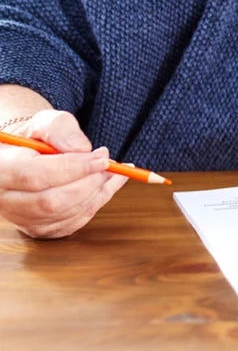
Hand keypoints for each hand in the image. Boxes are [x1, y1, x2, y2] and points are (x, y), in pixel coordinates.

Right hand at [0, 110, 123, 237]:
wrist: (28, 155)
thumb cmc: (37, 137)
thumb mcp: (46, 122)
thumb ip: (61, 130)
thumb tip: (82, 149)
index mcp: (1, 168)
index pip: (35, 175)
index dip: (73, 168)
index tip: (102, 159)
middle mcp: (5, 199)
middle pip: (51, 201)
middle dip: (88, 183)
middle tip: (109, 164)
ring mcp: (21, 218)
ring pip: (64, 214)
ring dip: (96, 193)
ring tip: (113, 172)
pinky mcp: (39, 228)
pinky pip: (73, 223)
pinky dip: (97, 203)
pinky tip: (109, 185)